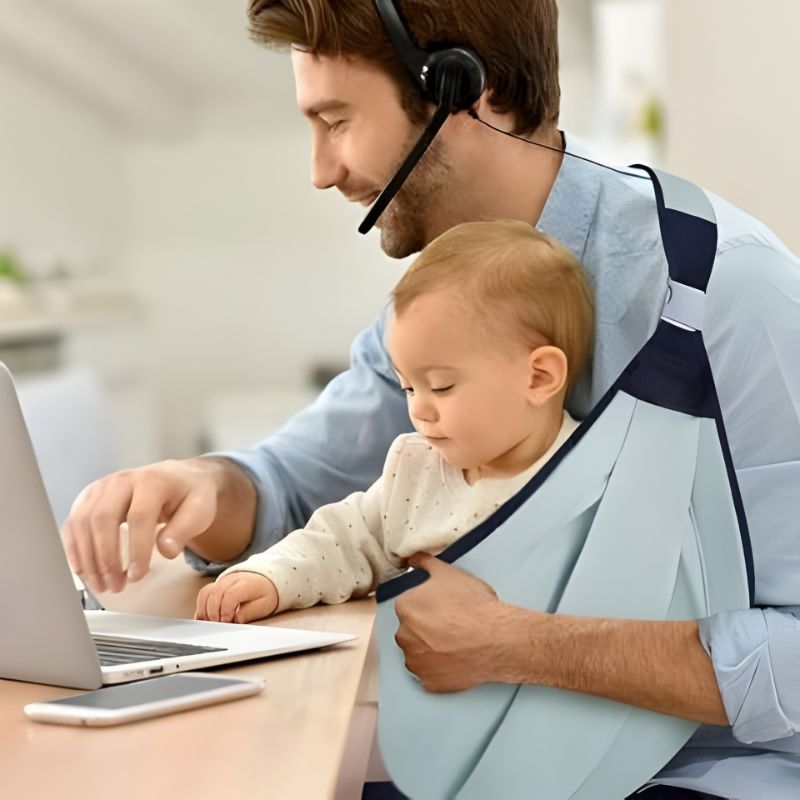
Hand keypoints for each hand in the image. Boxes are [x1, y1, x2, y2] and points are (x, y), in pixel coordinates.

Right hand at [61, 457, 252, 594]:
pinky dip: (75, 548)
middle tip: (115, 585)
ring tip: (102, 584)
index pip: (139, 517)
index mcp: (153, 480)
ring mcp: (103, 486)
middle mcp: (123, 479)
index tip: (137, 575)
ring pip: (83, 521)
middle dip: (106, 557)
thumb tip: (166, 550)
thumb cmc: (189, 495)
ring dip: (89, 558)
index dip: (136, 550)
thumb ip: (185, 529)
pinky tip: (83, 570)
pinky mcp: (90, 495)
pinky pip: (74, 522)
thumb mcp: (200, 509)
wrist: (179, 478)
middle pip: (102, 518)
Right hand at [195, 572, 278, 622]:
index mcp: (246, 584)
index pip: (230, 595)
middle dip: (214, 612)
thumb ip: (249, 613)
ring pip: (206, 594)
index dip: (226, 610)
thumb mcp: (263, 605)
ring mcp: (221, 582)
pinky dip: (201, 607)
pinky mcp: (215, 586)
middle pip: (215, 594)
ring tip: (212, 623)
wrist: (263, 580)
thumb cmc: (264, 594)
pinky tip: (205, 618)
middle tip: (218, 625)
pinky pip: (203, 594)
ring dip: (205, 610)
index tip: (226, 622)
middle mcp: (231, 580)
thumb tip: (234, 621)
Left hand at [394, 552, 522, 691]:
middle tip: (452, 624)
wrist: (496, 638)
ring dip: (431, 648)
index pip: (410, 606)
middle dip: (426, 627)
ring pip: (418, 653)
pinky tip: (456, 658)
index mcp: (405, 608)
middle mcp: (404, 636)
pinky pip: (429, 674)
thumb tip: (411, 557)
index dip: (428, 606)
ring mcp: (415, 662)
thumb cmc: (473, 604)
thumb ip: (424, 562)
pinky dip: (439, 668)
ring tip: (455, 642)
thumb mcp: (448, 572)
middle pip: (411, 629)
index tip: (444, 608)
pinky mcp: (428, 683)